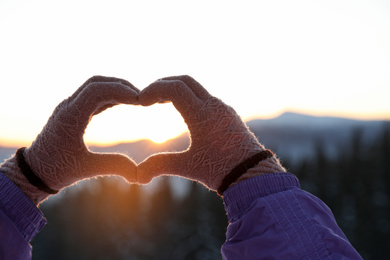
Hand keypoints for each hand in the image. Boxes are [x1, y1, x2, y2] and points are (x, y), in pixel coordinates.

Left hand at [0, 76, 138, 204]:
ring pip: (94, 87)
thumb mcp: (86, 169)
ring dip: (115, 88)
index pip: (96, 91)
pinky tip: (123, 103)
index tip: (139, 99)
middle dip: (120, 85)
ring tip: (136, 99)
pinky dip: (109, 96)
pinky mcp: (72, 113)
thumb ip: (113, 166)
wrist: (34, 171)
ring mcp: (69, 108)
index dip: (119, 90)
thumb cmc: (56, 170)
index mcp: (70, 117)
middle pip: (96, 83)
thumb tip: (139, 173)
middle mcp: (68, 107)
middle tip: (141, 97)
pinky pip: (92, 97)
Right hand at [137, 75, 284, 193]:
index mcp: (203, 114)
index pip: (175, 88)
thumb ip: (161, 165)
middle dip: (163, 84)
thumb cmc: (222, 171)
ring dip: (177, 91)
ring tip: (161, 104)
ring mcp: (224, 109)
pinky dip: (190, 99)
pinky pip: (206, 98)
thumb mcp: (189, 167)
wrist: (255, 175)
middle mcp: (215, 106)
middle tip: (148, 98)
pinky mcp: (229, 115)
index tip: (141, 102)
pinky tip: (184, 113)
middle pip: (185, 80)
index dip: (154, 90)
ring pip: (197, 88)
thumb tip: (138, 174)